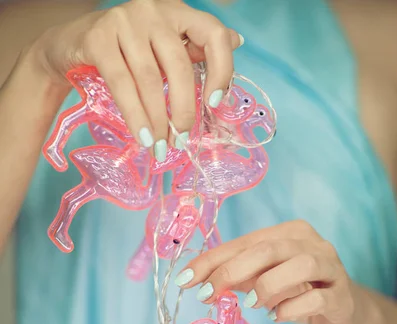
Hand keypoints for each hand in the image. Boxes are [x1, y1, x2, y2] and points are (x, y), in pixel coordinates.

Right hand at [29, 0, 241, 150]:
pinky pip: (122, 84)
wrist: (69, 45)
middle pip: (179, 66)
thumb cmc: (124, 50)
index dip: (221, 70)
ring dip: (157, 120)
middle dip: (182, 110)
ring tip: (160, 147)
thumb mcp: (162, 46)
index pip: (213, 34)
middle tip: (180, 140)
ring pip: (150, 79)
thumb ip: (195, 46)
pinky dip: (135, 115)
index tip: (214, 104)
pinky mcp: (98, 38)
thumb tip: (237, 40)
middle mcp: (154, 11)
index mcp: (177, 12)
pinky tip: (142, 137)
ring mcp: (124, 21)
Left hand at [175, 220, 364, 323]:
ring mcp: (331, 267)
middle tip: (208, 295)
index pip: (244, 242)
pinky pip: (317, 298)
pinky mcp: (342, 296)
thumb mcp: (264, 281)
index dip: (212, 260)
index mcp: (289, 233)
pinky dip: (292, 309)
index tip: (185, 280)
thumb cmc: (298, 291)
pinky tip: (278, 317)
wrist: (344, 312)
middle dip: (232, 271)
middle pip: (269, 248)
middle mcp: (311, 244)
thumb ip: (238, 278)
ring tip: (252, 304)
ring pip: (300, 264)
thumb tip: (199, 283)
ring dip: (268, 285)